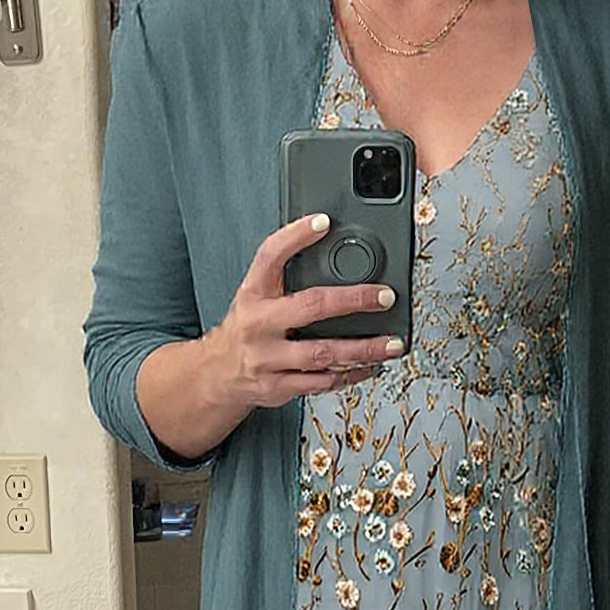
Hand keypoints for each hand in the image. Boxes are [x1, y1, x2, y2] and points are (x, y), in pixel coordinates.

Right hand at [200, 211, 404, 426]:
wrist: (218, 374)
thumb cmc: (247, 330)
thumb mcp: (255, 296)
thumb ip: (284, 278)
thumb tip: (331, 257)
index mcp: (253, 295)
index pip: (270, 257)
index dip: (295, 236)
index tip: (323, 222)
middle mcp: (259, 325)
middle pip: (311, 306)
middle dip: (353, 300)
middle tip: (383, 297)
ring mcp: (268, 359)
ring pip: (323, 353)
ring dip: (363, 349)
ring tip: (391, 344)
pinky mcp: (278, 387)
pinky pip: (322, 382)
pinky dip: (350, 375)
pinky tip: (369, 366)